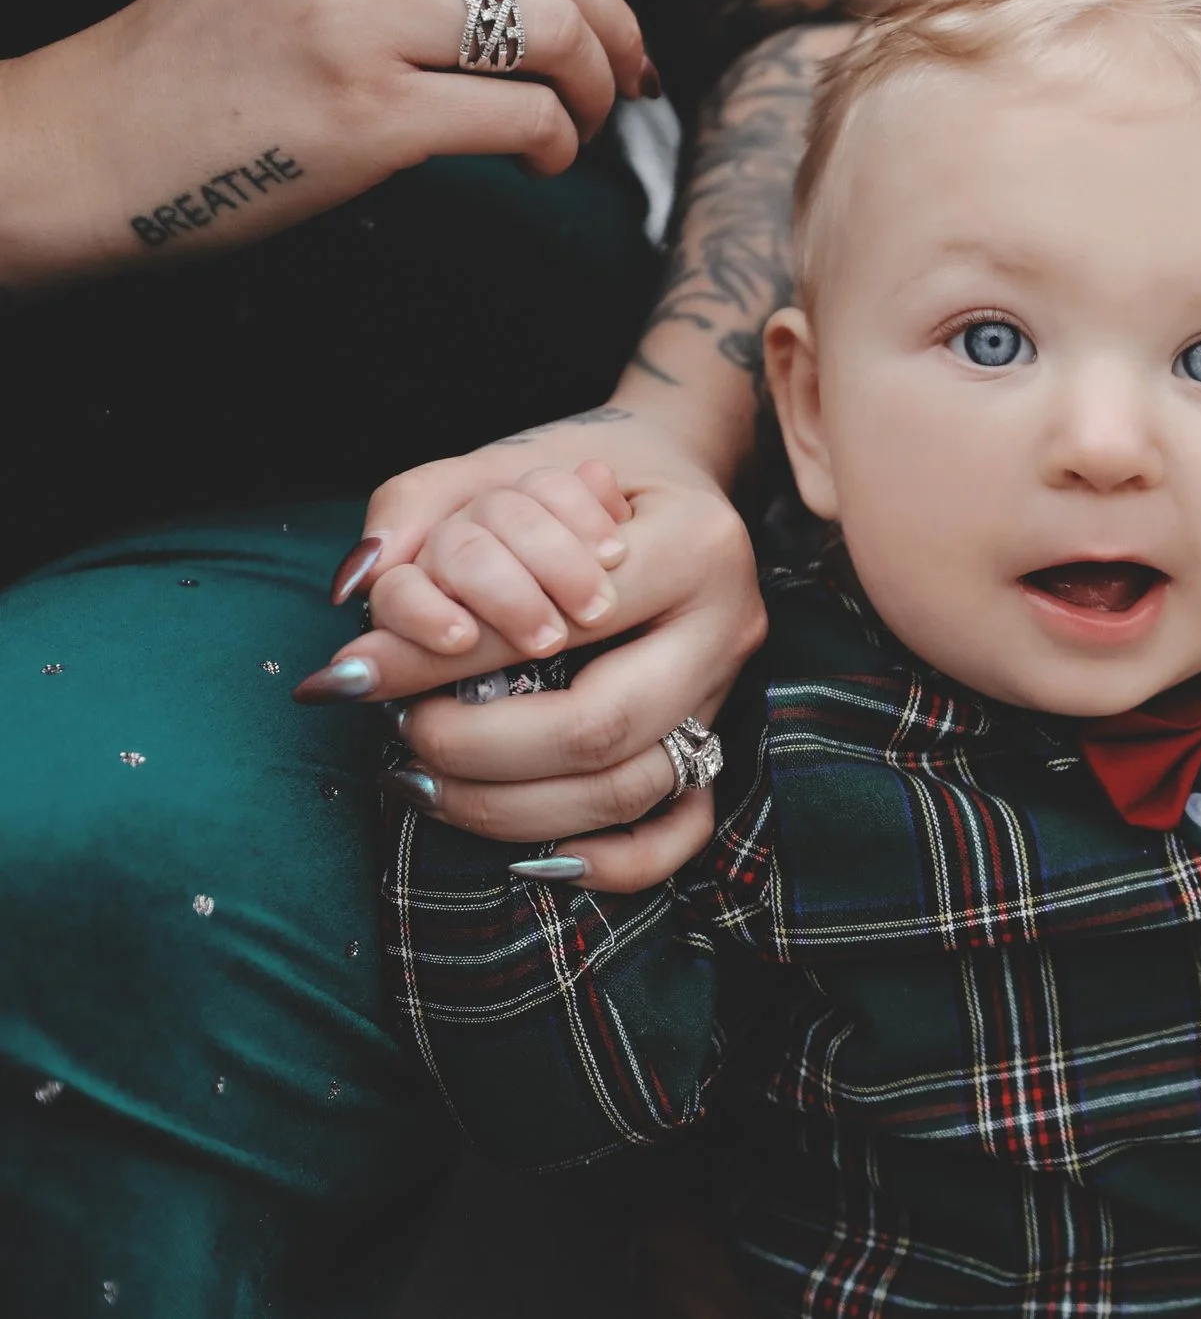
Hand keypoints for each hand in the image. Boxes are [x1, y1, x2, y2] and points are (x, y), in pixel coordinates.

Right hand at [0, 0, 653, 289]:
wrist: (98, 140)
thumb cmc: (209, 64)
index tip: (612, 25)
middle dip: (614, 25)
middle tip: (625, 79)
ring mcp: (358, 22)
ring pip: (550, 30)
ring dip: (595, 86)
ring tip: (580, 125)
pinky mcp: (370, 114)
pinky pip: (523, 114)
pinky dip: (558, 143)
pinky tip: (540, 162)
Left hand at [298, 408, 766, 891]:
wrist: (673, 474)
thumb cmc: (579, 467)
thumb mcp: (504, 458)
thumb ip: (422, 504)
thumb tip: (355, 585)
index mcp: (696, 545)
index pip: (561, 624)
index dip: (445, 658)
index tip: (354, 674)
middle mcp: (728, 625)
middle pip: (602, 726)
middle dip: (480, 748)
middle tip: (402, 731)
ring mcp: (728, 689)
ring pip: (632, 788)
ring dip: (515, 807)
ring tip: (429, 780)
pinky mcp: (719, 736)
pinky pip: (682, 828)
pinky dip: (614, 860)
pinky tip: (535, 859)